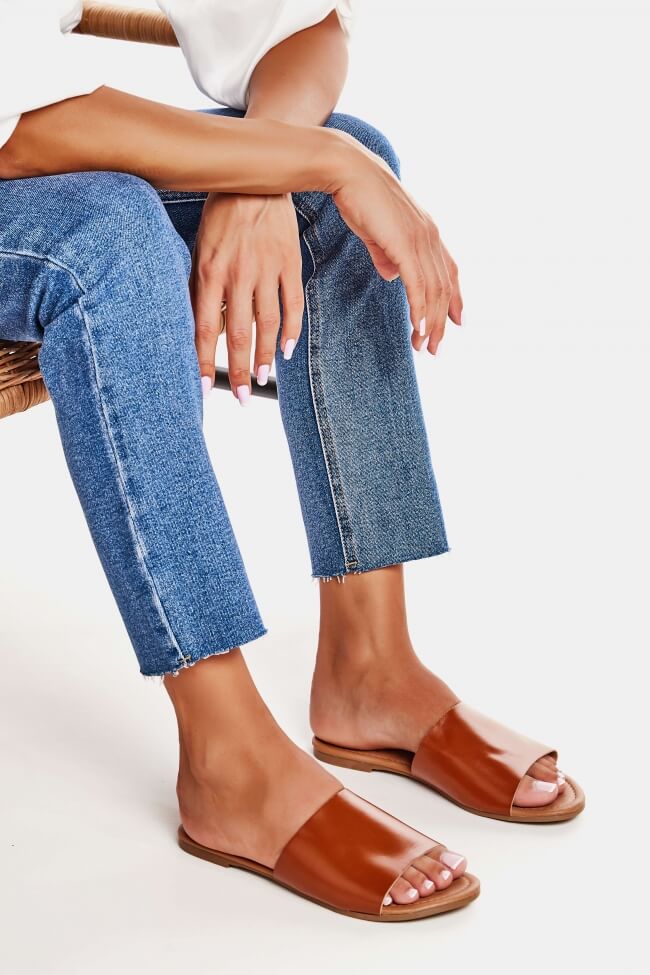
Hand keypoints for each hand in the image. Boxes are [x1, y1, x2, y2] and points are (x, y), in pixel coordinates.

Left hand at [190, 191, 303, 402]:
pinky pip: (292, 304)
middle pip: (236, 333)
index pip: (202, 328)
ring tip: (261, 379)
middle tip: (241, 397)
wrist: (255, 178)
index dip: (203, 361)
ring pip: (266, 324)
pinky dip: (291, 331)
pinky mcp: (289, 263)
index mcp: (209, 271)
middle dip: (237, 370)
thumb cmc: (222, 216)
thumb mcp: (201, 248)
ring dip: (263, 356)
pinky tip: (287, 351)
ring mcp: (266, 269)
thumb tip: (203, 328)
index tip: (203, 389)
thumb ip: (201, 287)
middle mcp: (237, 274)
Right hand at [327, 136, 462, 353]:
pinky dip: (420, 310)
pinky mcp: (406, 244)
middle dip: (440, 321)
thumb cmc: (358, 198)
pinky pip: (418, 285)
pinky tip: (419, 328)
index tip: (457, 322)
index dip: (455, 298)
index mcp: (427, 232)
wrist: (347, 171)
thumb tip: (392, 275)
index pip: (448, 271)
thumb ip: (387, 255)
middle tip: (434, 348)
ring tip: (424, 346)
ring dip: (429, 323)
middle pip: (444, 287)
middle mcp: (431, 236)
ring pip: (433, 291)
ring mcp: (420, 239)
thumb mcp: (377, 232)